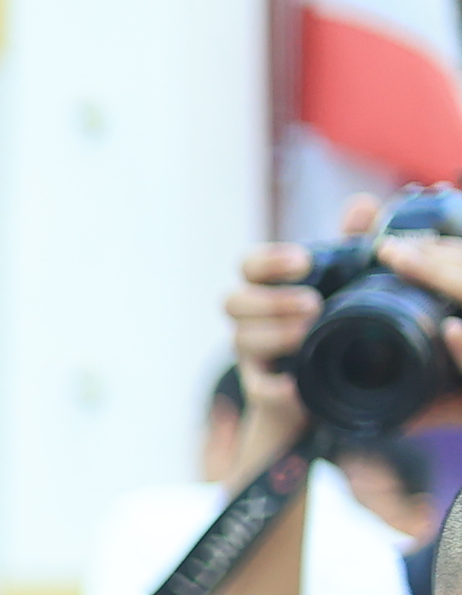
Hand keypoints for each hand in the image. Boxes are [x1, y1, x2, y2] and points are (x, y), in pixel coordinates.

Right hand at [228, 194, 461, 459]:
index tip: (302, 263)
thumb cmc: (335, 317)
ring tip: (310, 333)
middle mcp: (252, 319)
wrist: (331, 379)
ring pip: (240, 340)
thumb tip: (361, 205)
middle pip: (232, 302)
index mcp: (269, 286)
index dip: (268, 262)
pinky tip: (296, 383)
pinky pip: (257, 389)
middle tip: (313, 303)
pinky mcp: (265, 389)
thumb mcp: (347, 277)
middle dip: (271, 301)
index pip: (248, 266)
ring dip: (274, 335)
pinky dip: (273, 387)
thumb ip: (351, 241)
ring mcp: (254, 354)